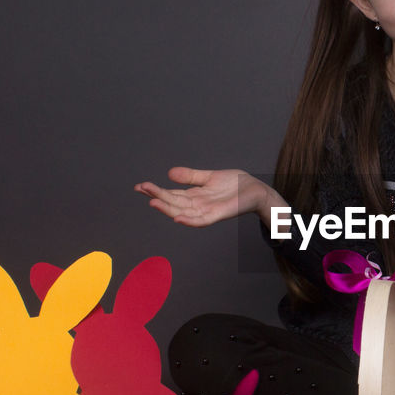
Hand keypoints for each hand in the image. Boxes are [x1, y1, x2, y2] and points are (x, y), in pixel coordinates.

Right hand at [134, 167, 283, 227]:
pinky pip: (201, 221)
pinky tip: (177, 217)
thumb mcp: (208, 177)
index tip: (140, 186)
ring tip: (153, 202)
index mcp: (194, 196)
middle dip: (157, 196)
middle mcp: (197, 206)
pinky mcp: (218, 215)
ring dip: (168, 209)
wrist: (254, 189)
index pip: (171, 194)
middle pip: (173, 203)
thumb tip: (170, 173)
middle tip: (142, 189)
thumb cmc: (234, 185)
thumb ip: (190, 176)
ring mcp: (207, 211)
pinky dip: (189, 220)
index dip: (156, 190)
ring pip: (183, 212)